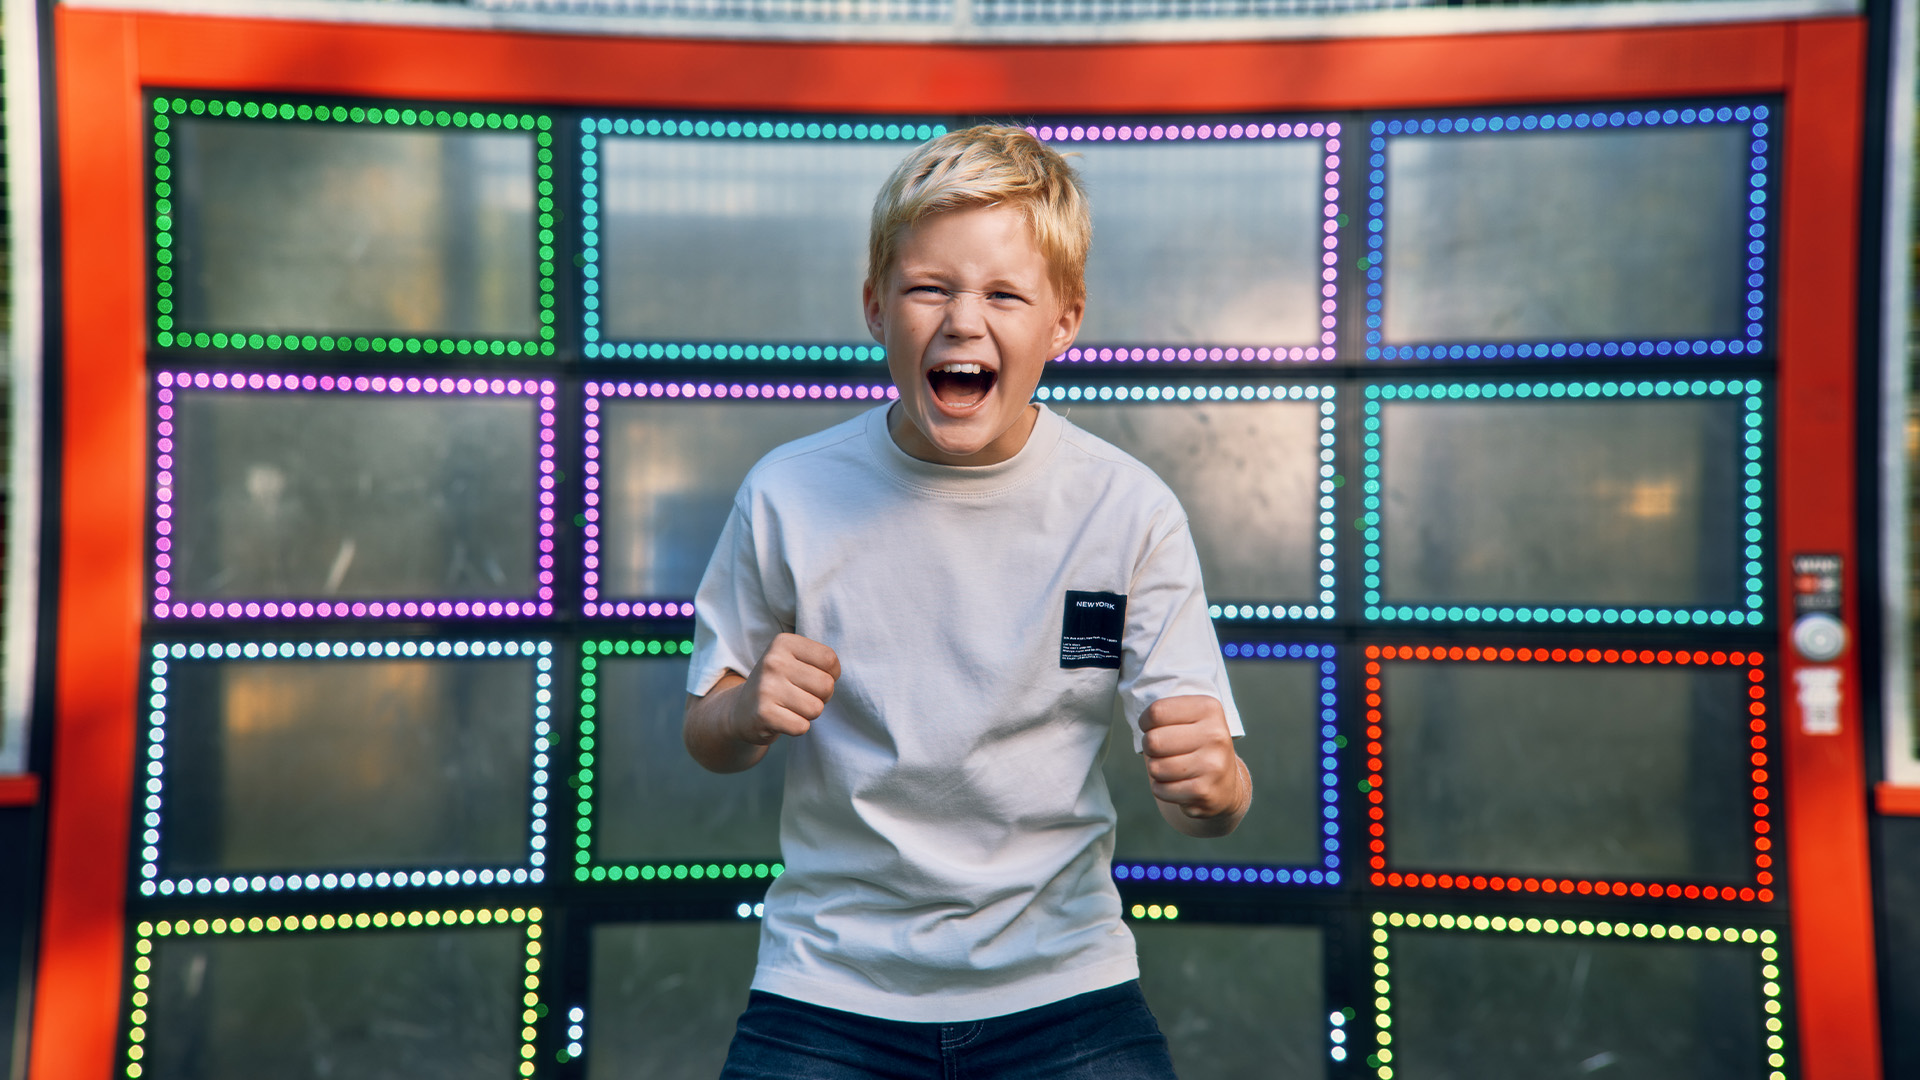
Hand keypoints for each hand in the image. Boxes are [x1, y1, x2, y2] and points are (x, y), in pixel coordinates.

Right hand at [730, 633, 840, 745]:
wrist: (742, 710)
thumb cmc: (779, 683)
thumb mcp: (794, 659)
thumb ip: (819, 660)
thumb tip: (836, 675)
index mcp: (783, 642)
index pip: (830, 659)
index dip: (831, 674)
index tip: (813, 677)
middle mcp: (773, 662)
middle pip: (826, 685)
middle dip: (821, 696)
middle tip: (802, 695)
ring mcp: (766, 688)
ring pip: (816, 708)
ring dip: (809, 713)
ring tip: (791, 707)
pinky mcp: (763, 714)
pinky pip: (802, 727)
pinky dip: (797, 727)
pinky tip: (783, 719)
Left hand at [1141, 695, 1247, 836]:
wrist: (1225, 785)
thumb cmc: (1197, 745)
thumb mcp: (1191, 718)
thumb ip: (1168, 711)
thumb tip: (1143, 720)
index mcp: (1210, 709)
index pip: (1157, 711)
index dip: (1146, 721)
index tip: (1152, 727)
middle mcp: (1216, 736)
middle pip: (1153, 740)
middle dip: (1150, 747)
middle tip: (1162, 750)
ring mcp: (1212, 765)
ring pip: (1155, 767)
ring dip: (1156, 769)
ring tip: (1172, 767)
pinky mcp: (1204, 792)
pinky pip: (1160, 790)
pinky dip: (1162, 789)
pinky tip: (1178, 784)